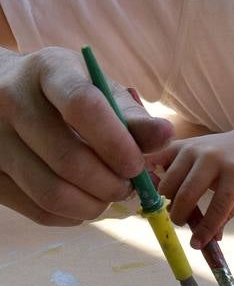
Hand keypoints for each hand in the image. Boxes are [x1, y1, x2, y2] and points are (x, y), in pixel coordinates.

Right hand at [0, 47, 172, 224]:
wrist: (4, 91)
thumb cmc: (67, 91)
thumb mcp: (100, 89)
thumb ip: (132, 116)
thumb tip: (166, 136)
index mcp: (49, 70)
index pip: (83, 106)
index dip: (116, 142)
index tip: (138, 165)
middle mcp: (12, 100)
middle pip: (67, 158)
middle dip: (110, 183)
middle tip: (130, 187)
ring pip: (50, 191)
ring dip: (93, 205)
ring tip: (111, 196)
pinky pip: (35, 209)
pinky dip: (70, 216)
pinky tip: (85, 203)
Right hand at [150, 129, 233, 247]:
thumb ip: (226, 217)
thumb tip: (205, 241)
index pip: (219, 206)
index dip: (206, 228)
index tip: (196, 244)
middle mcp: (213, 158)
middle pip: (187, 194)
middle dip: (180, 216)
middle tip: (181, 223)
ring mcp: (194, 149)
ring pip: (169, 182)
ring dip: (167, 200)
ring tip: (176, 205)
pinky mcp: (181, 144)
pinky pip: (158, 160)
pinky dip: (151, 173)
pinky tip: (155, 183)